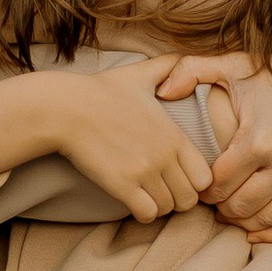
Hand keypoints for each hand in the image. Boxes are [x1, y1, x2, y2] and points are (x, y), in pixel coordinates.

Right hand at [0, 57, 212, 224]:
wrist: (66, 108)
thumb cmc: (100, 91)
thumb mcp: (140, 74)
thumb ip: (167, 66)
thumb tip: (180, 55)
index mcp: (174, 135)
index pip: (205, 176)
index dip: (194, 182)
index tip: (178, 178)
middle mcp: (165, 155)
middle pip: (190, 199)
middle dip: (177, 199)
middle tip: (162, 191)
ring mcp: (145, 172)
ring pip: (169, 209)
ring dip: (158, 206)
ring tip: (146, 195)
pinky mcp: (122, 185)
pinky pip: (148, 214)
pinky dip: (143, 213)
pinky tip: (133, 201)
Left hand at [167, 40, 271, 238]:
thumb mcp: (236, 65)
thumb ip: (192, 71)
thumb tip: (161, 92)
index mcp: (258, 138)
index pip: (219, 184)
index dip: (205, 190)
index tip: (202, 188)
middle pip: (241, 206)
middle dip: (224, 209)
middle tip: (218, 203)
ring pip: (270, 219)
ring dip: (248, 222)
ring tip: (238, 212)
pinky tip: (262, 229)